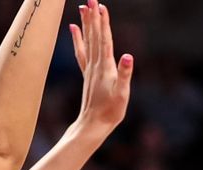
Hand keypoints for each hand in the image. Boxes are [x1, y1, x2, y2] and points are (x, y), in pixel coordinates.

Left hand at [70, 1, 132, 133]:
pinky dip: (77, 39)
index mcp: (106, 68)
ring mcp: (90, 69)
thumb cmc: (110, 112)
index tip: (101, 6)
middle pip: (94, 37)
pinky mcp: (87, 74)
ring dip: (85, 24)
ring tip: (82, 7)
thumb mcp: (122, 94)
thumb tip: (129, 55)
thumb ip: (125, 74)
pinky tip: (73, 29)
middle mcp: (96, 65)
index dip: (103, 23)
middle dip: (93, 17)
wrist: (92, 125)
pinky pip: (81, 52)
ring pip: (87, 42)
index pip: (104, 40)